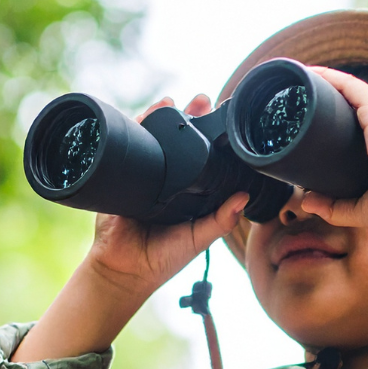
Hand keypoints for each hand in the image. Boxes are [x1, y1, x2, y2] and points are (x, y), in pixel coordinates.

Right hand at [84, 94, 247, 297]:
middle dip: (189, 117)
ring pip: (154, 139)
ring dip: (162, 116)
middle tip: (203, 99)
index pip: (203, 158)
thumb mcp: (198, 238)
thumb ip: (221, 220)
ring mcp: (145, 175)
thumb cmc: (163, 258)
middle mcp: (168, 180)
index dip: (212, 139)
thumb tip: (244, 197)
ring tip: (173, 100)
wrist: (123, 269)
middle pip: (179, 142)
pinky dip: (137, 127)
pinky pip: (129, 146)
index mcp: (188, 192)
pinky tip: (146, 114)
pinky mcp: (123, 175)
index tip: (223, 120)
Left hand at [298, 67, 367, 285]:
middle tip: (296, 96)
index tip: (311, 112)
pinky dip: (326, 77)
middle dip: (325, 92)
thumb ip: (333, 206)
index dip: (336, 110)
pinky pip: (347, 84)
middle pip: (352, 96)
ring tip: (295, 79)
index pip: (360, 114)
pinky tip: (306, 73)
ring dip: (321, 79)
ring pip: (347, 86)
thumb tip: (306, 202)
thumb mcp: (360, 208)